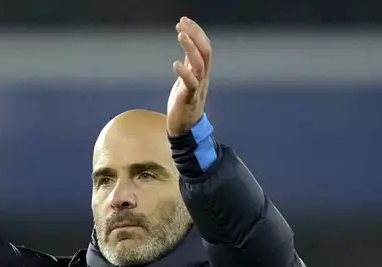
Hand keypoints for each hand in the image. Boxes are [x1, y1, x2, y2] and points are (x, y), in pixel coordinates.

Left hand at [166, 17, 211, 136]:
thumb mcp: (186, 81)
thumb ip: (189, 65)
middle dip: (195, 35)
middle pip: (205, 52)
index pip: (205, 48)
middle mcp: (203, 79)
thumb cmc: (184, 105)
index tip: (184, 21)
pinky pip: (190, 84)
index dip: (196, 33)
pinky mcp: (188, 99)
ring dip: (191, 48)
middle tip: (182, 23)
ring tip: (180, 34)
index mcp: (202, 73)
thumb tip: (186, 48)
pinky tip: (176, 64)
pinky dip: (184, 73)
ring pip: (199, 65)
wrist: (185, 130)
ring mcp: (197, 89)